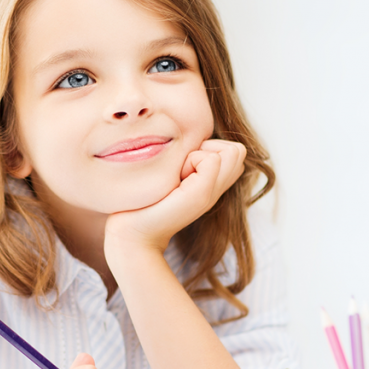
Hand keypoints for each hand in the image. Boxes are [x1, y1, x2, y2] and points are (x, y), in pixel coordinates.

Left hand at [104, 139, 245, 256]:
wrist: (132, 231)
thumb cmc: (146, 199)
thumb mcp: (175, 171)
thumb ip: (193, 155)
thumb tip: (199, 138)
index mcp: (214, 184)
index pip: (235, 151)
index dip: (207, 149)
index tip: (181, 168)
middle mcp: (218, 190)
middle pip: (237, 151)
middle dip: (206, 150)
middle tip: (180, 171)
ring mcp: (212, 194)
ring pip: (230, 151)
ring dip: (199, 155)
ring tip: (177, 176)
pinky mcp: (202, 194)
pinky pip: (213, 159)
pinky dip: (191, 161)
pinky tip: (174, 182)